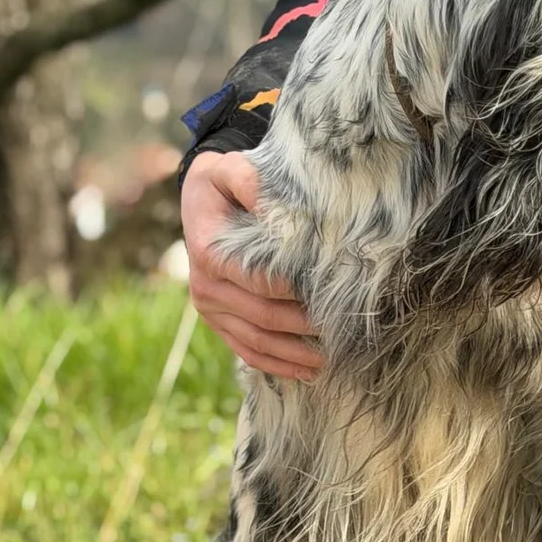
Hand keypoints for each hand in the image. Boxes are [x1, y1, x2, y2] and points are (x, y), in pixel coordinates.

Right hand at [182, 151, 321, 378]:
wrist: (199, 202)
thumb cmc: (223, 186)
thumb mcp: (231, 170)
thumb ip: (249, 181)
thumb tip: (274, 206)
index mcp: (209, 254)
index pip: (258, 281)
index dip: (293, 293)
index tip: (327, 297)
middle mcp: (206, 287)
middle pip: (262, 316)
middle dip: (303, 327)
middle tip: (342, 330)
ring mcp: (210, 310)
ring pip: (256, 341)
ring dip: (294, 355)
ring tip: (331, 360)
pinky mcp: (217, 323)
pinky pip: (247, 351)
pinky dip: (277, 365)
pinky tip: (307, 372)